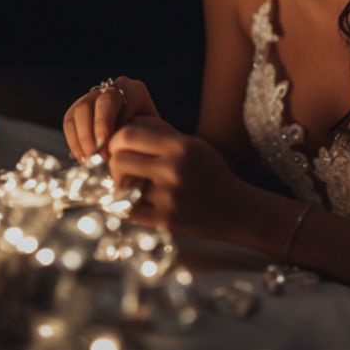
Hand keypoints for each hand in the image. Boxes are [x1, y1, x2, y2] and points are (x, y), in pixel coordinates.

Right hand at [62, 76, 158, 161]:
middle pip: (99, 102)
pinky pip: (69, 122)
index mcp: (133, 90)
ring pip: (81, 110)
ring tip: (92, 159)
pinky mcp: (77, 110)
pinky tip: (83, 158)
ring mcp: (92, 97)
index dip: (110, 123)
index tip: (111, 145)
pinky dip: (75, 142)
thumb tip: (118, 147)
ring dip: (84, 137)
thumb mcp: (149, 135)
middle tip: (100, 153)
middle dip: (98, 128)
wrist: (140, 142)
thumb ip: (137, 135)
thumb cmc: (148, 139)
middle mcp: (112, 89)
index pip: (117, 99)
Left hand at [108, 114, 246, 238]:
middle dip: (113, 164)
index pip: (128, 134)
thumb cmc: (209, 172)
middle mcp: (174, 169)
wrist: (236, 208)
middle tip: (122, 169)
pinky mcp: (165, 221)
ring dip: (119, 186)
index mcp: (181, 146)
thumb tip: (121, 129)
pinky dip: (125, 205)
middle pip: (118, 160)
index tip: (118, 148)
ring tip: (129, 185)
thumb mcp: (192, 145)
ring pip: (119, 187)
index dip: (116, 140)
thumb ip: (159, 135)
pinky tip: (134, 201)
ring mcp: (169, 197)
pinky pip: (127, 211)